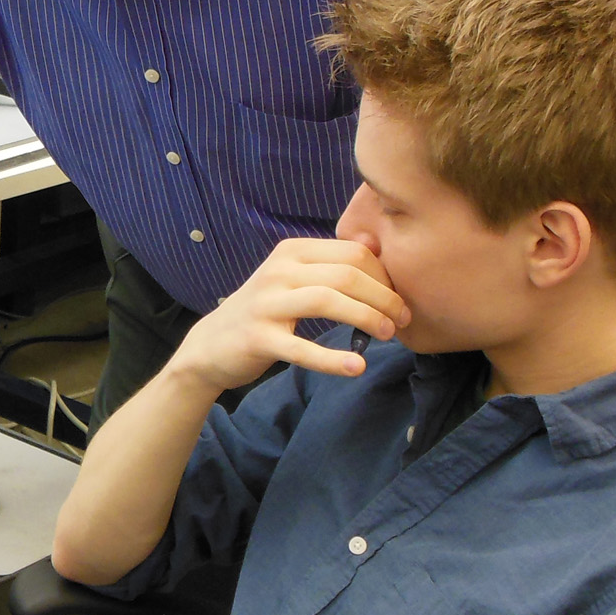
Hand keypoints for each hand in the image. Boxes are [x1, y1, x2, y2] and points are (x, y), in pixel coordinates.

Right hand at [169, 238, 409, 395]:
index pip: (352, 253)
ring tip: (388, 335)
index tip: (398, 299)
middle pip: (345, 275)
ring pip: (328, 301)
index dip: (385, 276)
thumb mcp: (293, 278)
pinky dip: (334, 360)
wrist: (212, 344)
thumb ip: (329, 263)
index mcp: (291, 251)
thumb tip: (375, 247)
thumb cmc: (265, 311)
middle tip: (403, 320)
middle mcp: (277, 271)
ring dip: (367, 318)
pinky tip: (357, 367)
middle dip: (384, 297)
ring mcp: (266, 304)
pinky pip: (302, 349)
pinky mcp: (259, 338)